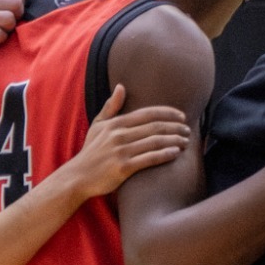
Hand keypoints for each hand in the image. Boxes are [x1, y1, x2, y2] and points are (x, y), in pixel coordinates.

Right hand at [55, 85, 188, 198]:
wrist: (77, 177)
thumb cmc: (90, 152)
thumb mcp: (97, 126)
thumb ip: (110, 107)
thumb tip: (121, 86)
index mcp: (115, 124)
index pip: (148, 113)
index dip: (168, 113)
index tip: (182, 116)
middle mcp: (119, 135)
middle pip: (155, 127)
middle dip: (176, 127)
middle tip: (188, 130)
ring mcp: (121, 152)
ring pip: (156, 142)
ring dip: (175, 140)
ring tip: (185, 142)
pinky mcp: (123, 168)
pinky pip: (150, 158)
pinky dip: (165, 154)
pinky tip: (175, 153)